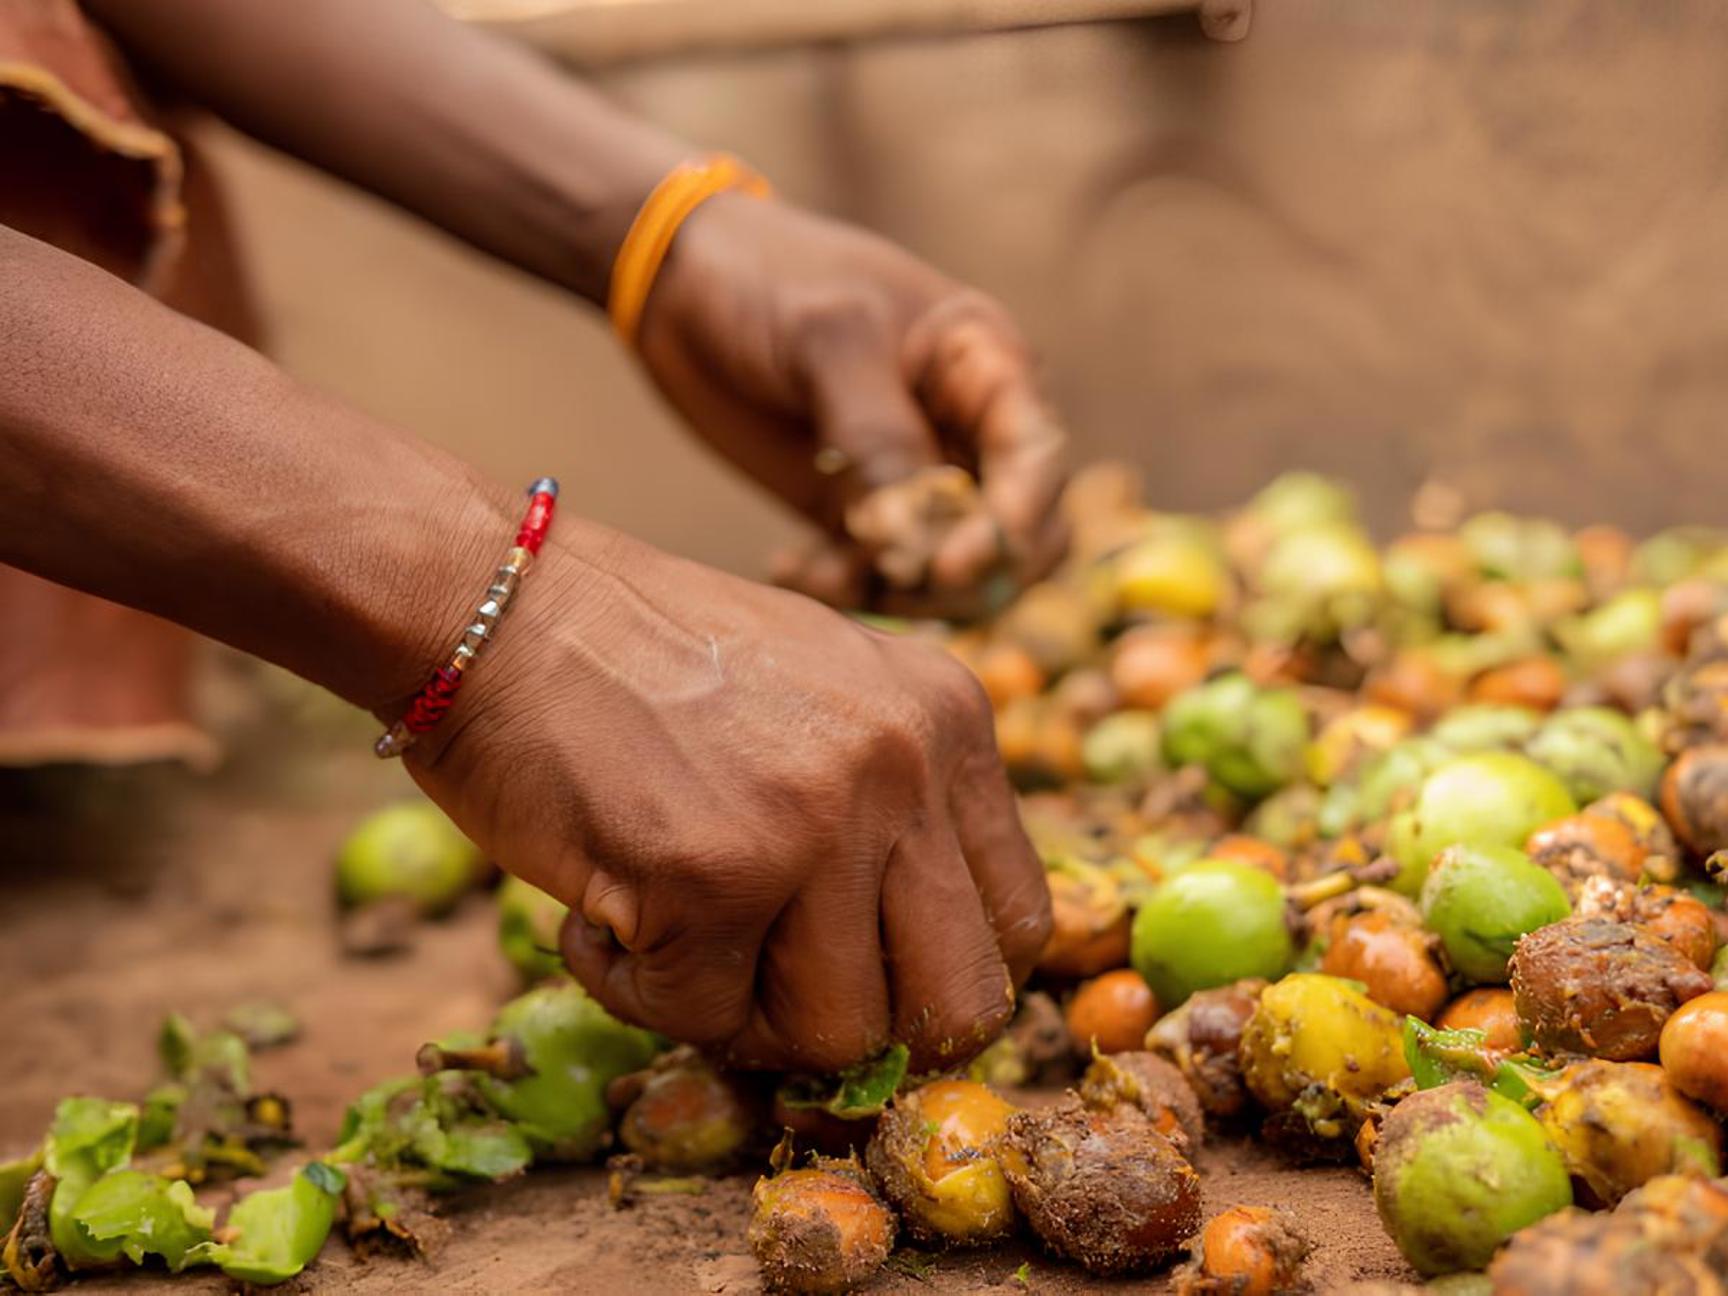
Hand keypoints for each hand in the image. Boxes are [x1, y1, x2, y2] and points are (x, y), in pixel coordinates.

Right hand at [404, 524, 1051, 1072]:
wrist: (497, 603)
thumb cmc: (646, 656)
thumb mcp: (825, 690)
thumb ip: (895, 798)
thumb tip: (919, 961)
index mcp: (950, 718)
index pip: (1019, 921)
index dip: (934, 976)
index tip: (856, 969)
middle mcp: (905, 766)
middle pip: (962, 1005)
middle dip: (861, 1026)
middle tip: (769, 985)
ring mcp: (815, 822)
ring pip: (837, 1036)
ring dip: (742, 1013)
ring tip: (669, 928)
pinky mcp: (711, 877)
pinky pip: (703, 1020)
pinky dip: (637, 990)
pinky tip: (600, 913)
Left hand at [636, 194, 1069, 612]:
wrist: (679, 285)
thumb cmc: (767, 279)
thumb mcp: (827, 336)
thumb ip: (876, 430)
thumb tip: (911, 527)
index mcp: (984, 364)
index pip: (1036, 459)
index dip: (1013, 521)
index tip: (952, 564)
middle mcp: (966, 428)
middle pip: (1017, 534)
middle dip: (964, 574)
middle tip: (887, 579)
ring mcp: (915, 476)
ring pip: (951, 570)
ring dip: (896, 591)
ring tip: (818, 574)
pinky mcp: (859, 510)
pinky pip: (880, 577)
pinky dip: (844, 588)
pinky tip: (788, 568)